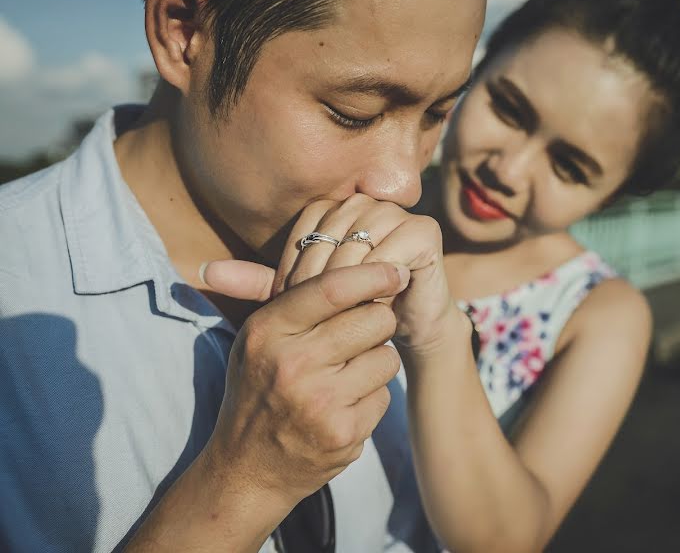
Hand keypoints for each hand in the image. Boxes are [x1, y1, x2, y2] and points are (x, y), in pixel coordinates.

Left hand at [202, 193, 468, 358]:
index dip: (298, 273)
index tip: (300, 308)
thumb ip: (260, 283)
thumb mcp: (301, 300)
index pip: (304, 232)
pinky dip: (380, 284)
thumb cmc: (353, 309)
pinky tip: (378, 306)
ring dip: (350, 287)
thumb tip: (203, 271)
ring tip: (348, 316)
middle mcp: (365, 200)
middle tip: (323, 318)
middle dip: (322, 283)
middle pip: (330, 238)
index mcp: (334, 207)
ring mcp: (396, 211)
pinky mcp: (424, 230)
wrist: (407, 326)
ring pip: (358, 247)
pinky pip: (391, 254)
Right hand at [203, 262, 408, 511]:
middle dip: (378, 322)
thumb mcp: (256, 340)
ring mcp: (319, 402)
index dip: (373, 275)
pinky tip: (344, 407)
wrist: (247, 470)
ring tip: (347, 374)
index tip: (395, 271)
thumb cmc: (258, 389)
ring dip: (376, 363)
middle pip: (373, 320)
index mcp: (268, 332)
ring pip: (386, 358)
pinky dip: (371, 399)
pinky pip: (384, 397)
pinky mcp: (343, 433)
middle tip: (363, 334)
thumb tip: (332, 246)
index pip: (333, 288)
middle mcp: (292, 364)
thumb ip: (290, 298)